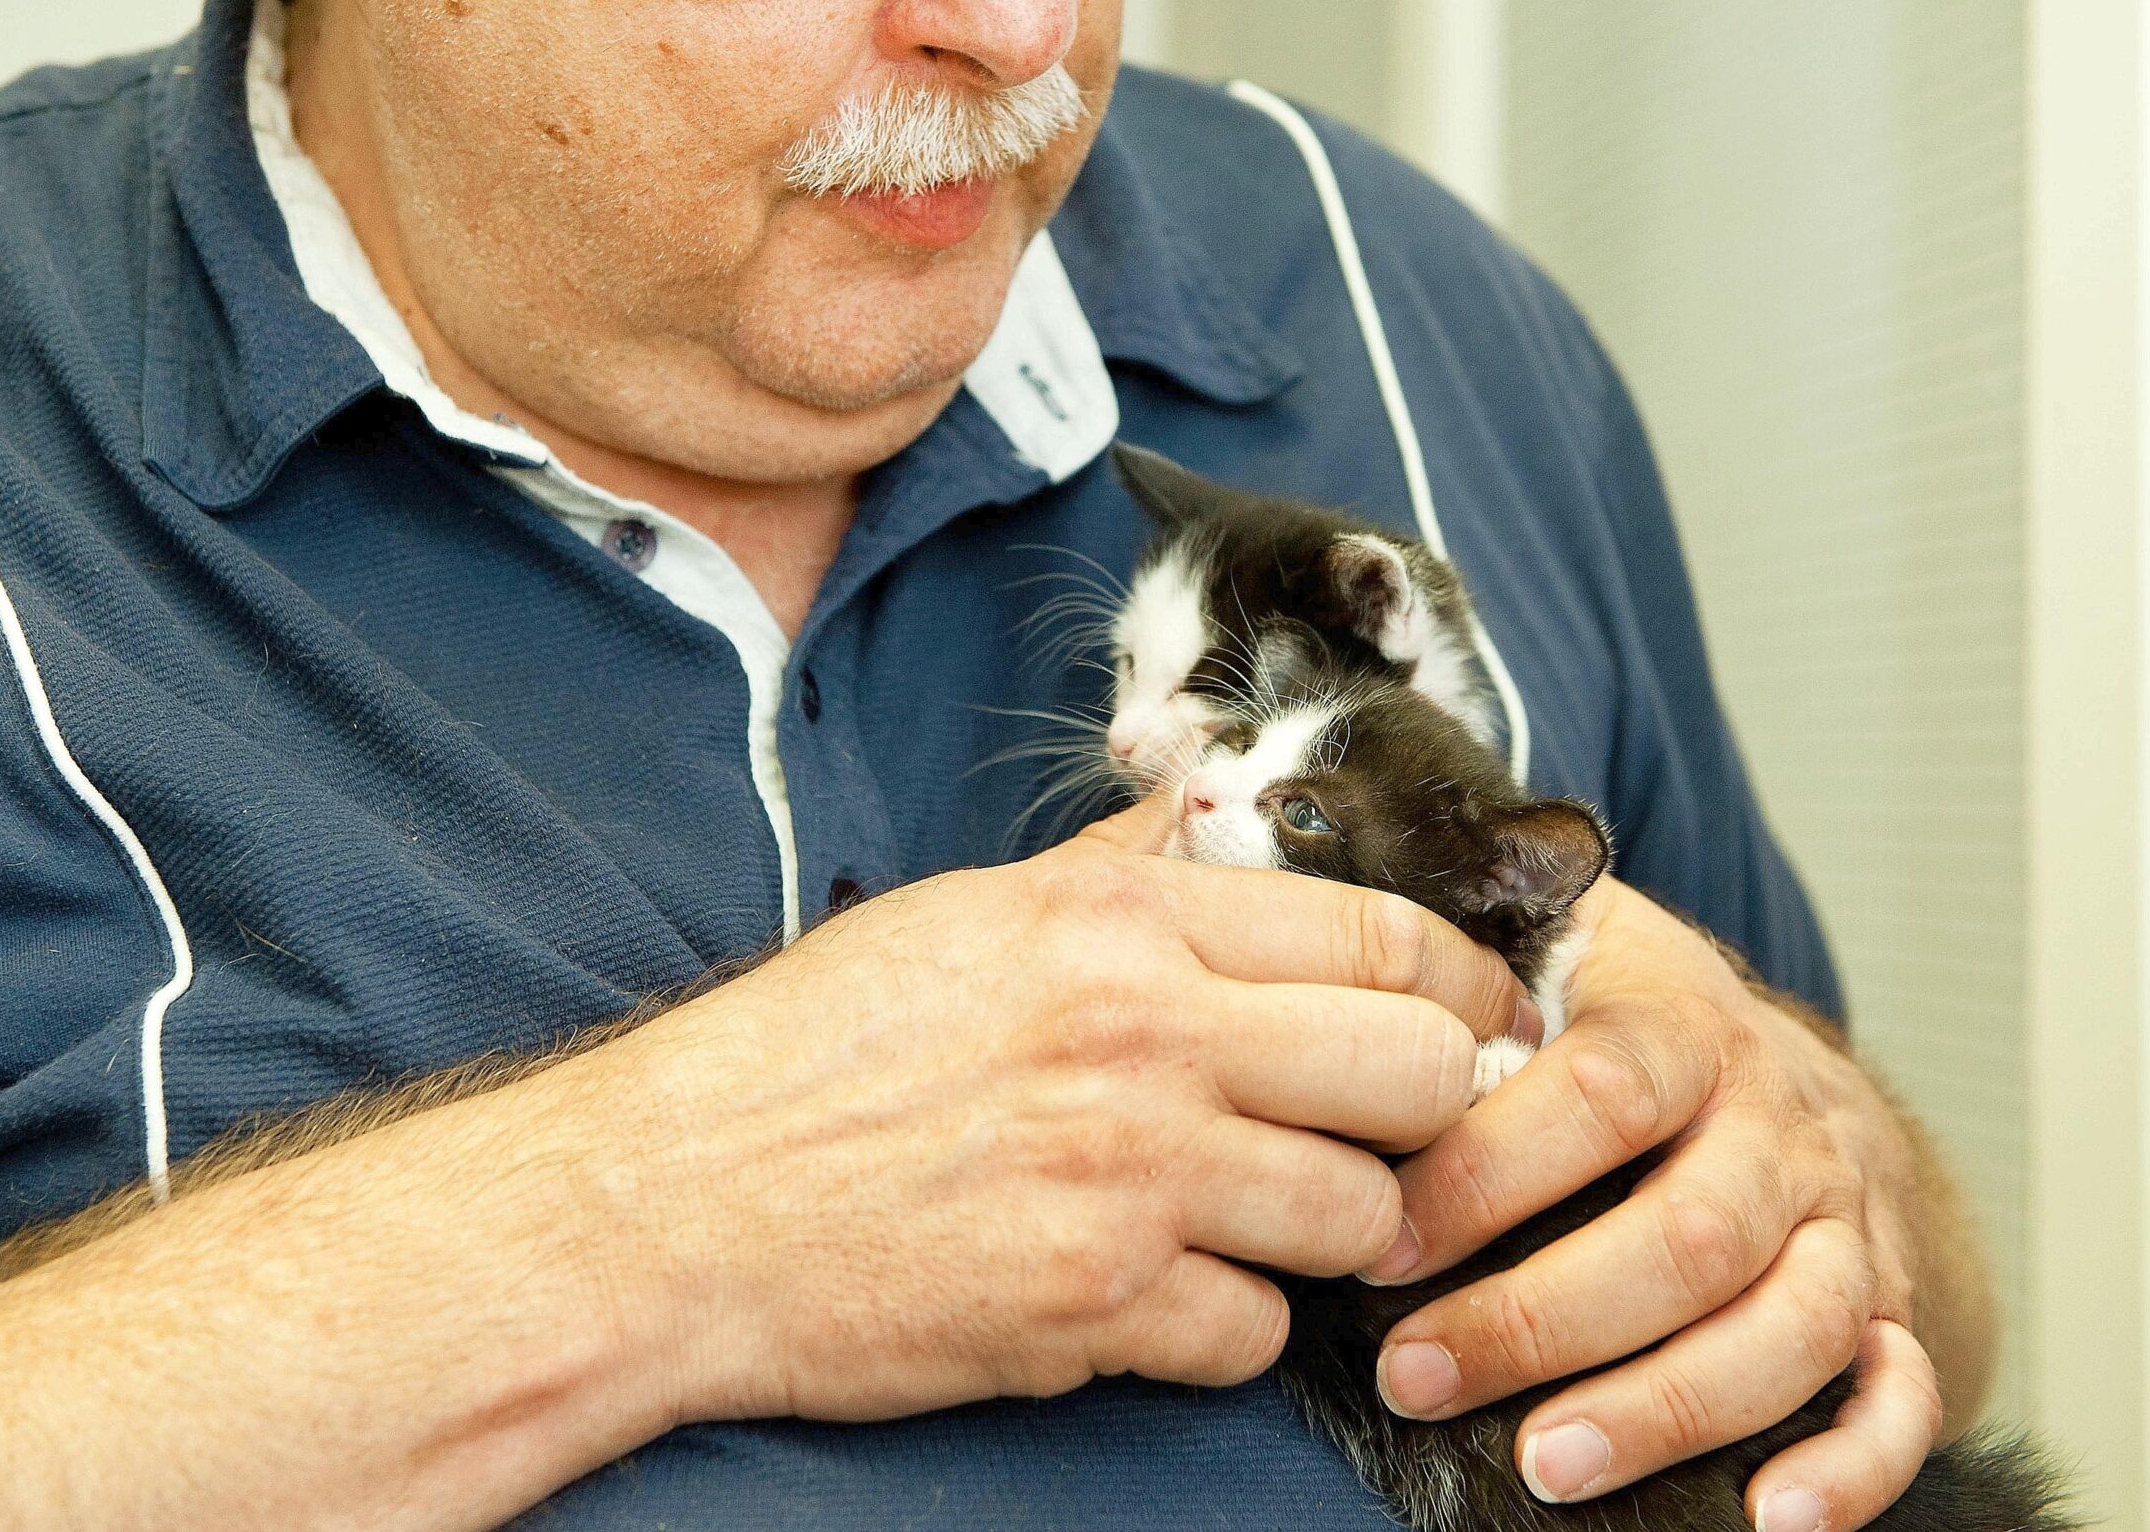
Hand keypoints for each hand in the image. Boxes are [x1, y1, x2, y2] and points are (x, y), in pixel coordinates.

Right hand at [554, 790, 1532, 1427]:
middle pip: (1421, 1074)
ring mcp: (1126, 1179)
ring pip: (1361, 1218)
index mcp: (1116, 922)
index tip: (1478, 1016)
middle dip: (1431, 1112)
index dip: (1465, 982)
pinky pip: (1252, 1334)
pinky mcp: (1091, 1308)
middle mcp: (1142, 1038)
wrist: (671, 1203)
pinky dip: (1224, 1326)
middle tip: (1385, 1132)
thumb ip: (1118, 872)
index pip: (1380, 935)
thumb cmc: (809, 1051)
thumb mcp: (967, 913)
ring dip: (1329, 1231)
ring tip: (1254, 1218)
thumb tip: (1215, 815)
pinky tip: (1156, 1293)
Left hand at [1370, 878, 1968, 1531]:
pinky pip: (1902, 1393)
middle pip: (1689, 1231)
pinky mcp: (1894, 1301)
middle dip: (1545, 1318)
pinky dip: (1851, 1467)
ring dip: (1670, 1406)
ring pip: (1789, 1323)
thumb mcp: (1538, 940)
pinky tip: (1770, 1521)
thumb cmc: (1607, 1012)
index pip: (1600, 1091)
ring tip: (1547, 1464)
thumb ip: (1439, 932)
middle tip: (1415, 1375)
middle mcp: (1776, 1121)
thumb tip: (1276, 866)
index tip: (1374, 1246)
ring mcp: (1843, 1217)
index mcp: (1680, 1020)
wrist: (1773, 1061)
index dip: (1487, 1172)